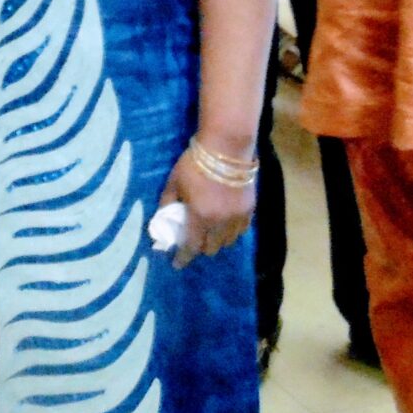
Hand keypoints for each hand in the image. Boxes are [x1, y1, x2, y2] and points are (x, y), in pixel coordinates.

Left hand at [158, 149, 255, 268]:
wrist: (226, 148)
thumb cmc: (194, 163)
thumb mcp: (174, 181)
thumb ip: (167, 202)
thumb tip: (161, 217)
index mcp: (201, 217)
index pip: (192, 246)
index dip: (183, 257)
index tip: (177, 265)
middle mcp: (221, 222)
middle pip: (212, 247)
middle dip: (200, 248)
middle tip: (193, 240)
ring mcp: (238, 217)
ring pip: (228, 241)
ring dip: (217, 241)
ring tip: (209, 233)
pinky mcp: (250, 209)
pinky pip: (241, 230)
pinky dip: (231, 232)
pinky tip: (225, 225)